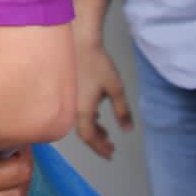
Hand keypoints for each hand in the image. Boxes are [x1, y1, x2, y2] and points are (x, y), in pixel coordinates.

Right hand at [74, 39, 131, 158]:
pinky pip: (76, 111)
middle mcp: (72, 107)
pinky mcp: (68, 90)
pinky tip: (96, 114)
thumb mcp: (115, 88)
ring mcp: (68, 99)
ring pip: (79, 121)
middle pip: (83, 132)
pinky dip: (87, 118)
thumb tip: (127, 130)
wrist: (79, 41)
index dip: (99, 148)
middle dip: (97, 141)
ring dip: (93, 129)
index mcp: (83, 110)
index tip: (111, 154)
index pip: (89, 137)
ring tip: (106, 133)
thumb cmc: (97, 64)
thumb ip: (122, 111)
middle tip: (111, 146)